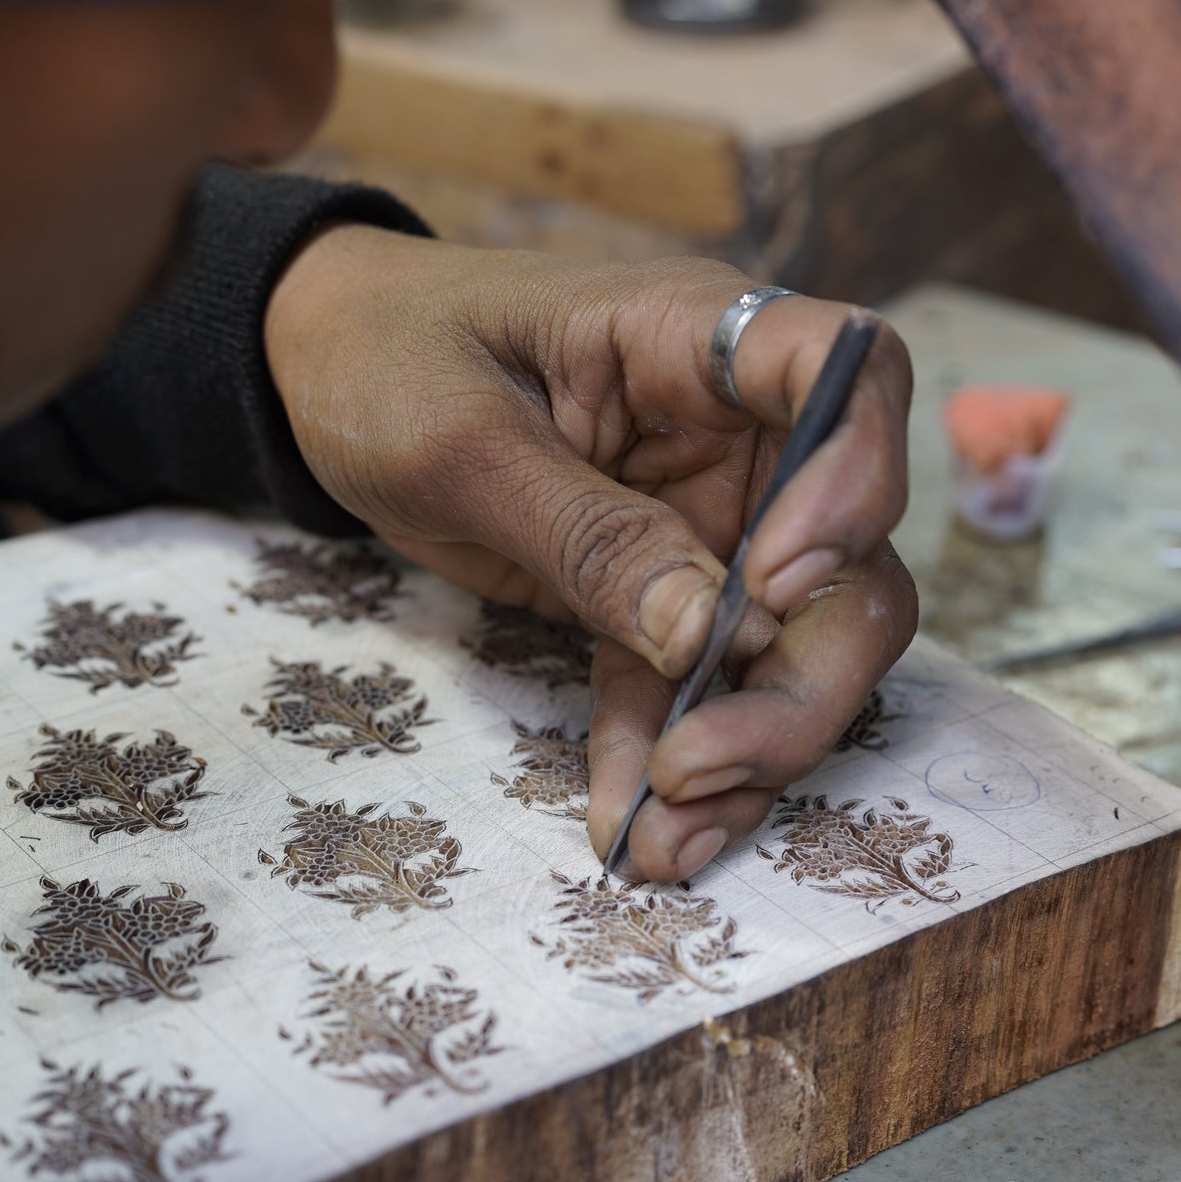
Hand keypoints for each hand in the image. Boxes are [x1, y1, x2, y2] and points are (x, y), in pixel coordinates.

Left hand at [265, 226, 916, 881]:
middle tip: (704, 767)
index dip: (856, 480)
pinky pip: (691, 686)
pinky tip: (632, 831)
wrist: (325, 377)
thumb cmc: (391, 361)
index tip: (775, 584)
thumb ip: (588, 532)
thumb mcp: (465, 440)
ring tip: (667, 840)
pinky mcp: (659, 595)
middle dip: (804, 682)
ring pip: (789, 648)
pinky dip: (669, 757)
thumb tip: (706, 635)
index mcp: (698, 341)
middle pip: (847, 557)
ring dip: (748, 753)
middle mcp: (737, 434)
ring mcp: (709, 520)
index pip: (850, 372)